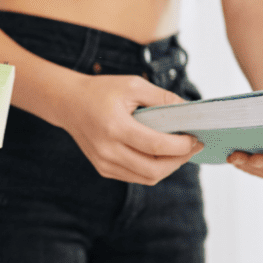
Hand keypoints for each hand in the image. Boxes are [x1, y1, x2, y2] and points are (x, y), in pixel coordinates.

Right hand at [58, 75, 203, 184]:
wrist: (68, 103)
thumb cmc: (100, 91)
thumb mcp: (133, 85)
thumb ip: (162, 97)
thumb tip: (189, 112)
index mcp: (114, 127)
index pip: (156, 145)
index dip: (181, 145)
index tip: (195, 137)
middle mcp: (107, 150)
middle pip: (154, 169)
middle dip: (179, 160)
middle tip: (192, 147)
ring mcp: (104, 162)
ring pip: (147, 178)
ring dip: (168, 168)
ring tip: (179, 152)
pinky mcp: (103, 168)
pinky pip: (136, 177)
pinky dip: (153, 169)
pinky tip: (160, 155)